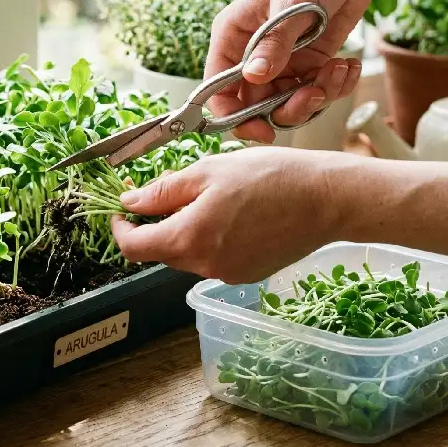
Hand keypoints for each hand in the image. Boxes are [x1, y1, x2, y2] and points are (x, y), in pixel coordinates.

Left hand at [110, 147, 355, 283]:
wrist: (327, 200)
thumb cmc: (271, 177)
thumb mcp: (208, 171)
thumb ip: (163, 191)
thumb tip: (129, 202)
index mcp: (189, 238)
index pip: (133, 248)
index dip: (120, 229)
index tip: (121, 209)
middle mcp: (205, 266)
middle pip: (160, 252)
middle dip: (155, 225)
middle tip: (167, 193)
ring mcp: (227, 274)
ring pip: (187, 255)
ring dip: (184, 231)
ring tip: (210, 198)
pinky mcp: (247, 275)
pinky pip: (213, 259)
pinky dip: (210, 240)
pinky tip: (233, 215)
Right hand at [207, 0, 376, 142]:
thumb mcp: (292, 5)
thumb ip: (274, 43)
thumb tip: (253, 77)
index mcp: (233, 35)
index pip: (217, 87)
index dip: (233, 115)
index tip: (261, 130)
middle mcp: (252, 54)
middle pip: (256, 105)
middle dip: (289, 107)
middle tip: (314, 95)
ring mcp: (281, 62)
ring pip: (289, 103)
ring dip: (318, 95)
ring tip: (339, 69)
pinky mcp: (307, 65)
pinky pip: (315, 92)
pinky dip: (335, 86)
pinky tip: (348, 66)